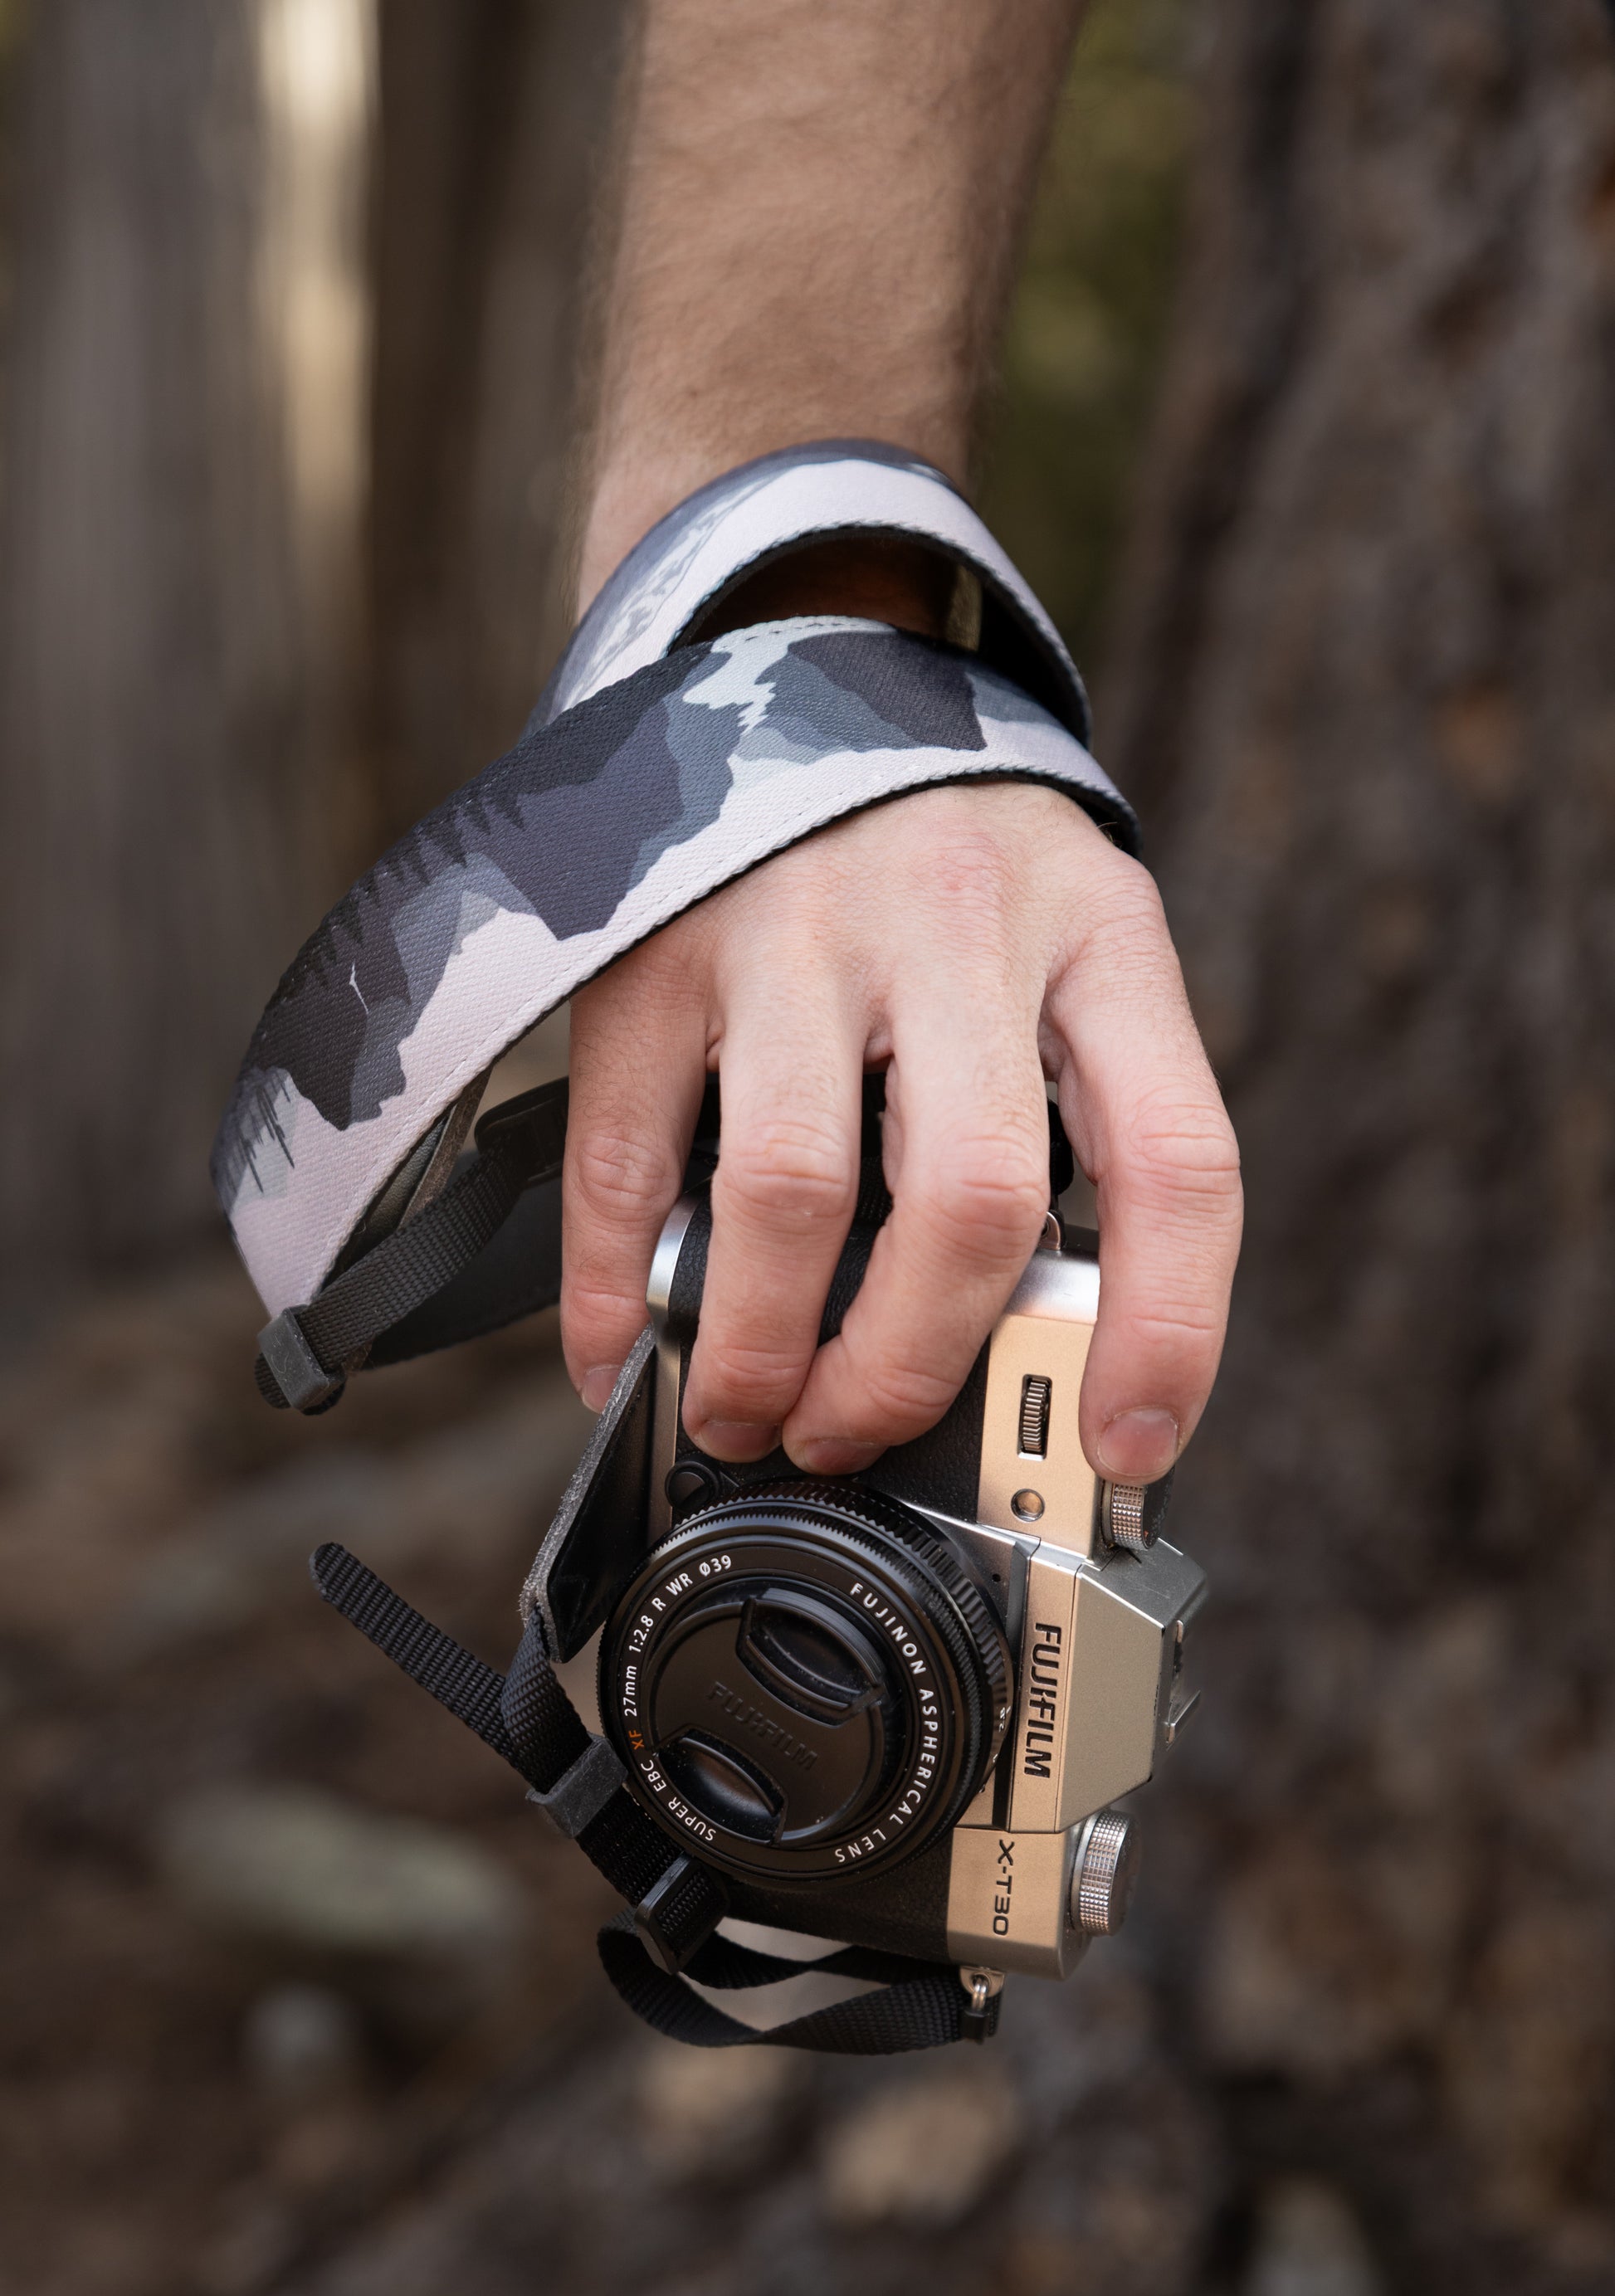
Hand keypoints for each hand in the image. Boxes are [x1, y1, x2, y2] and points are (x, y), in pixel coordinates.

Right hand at [560, 777, 1240, 1484]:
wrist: (790, 662)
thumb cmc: (948, 862)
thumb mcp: (1059, 942)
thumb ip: (1061, 1112)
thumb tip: (1017, 1357)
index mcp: (1095, 934)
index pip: (1175, 1159)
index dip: (1169, 1329)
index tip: (1129, 1449)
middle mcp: (955, 922)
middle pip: (972, 1197)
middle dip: (914, 1367)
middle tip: (863, 1435)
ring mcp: (794, 926)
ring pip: (795, 1190)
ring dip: (766, 1349)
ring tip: (750, 1414)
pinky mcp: (656, 943)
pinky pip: (628, 1154)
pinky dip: (614, 1287)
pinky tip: (620, 1355)